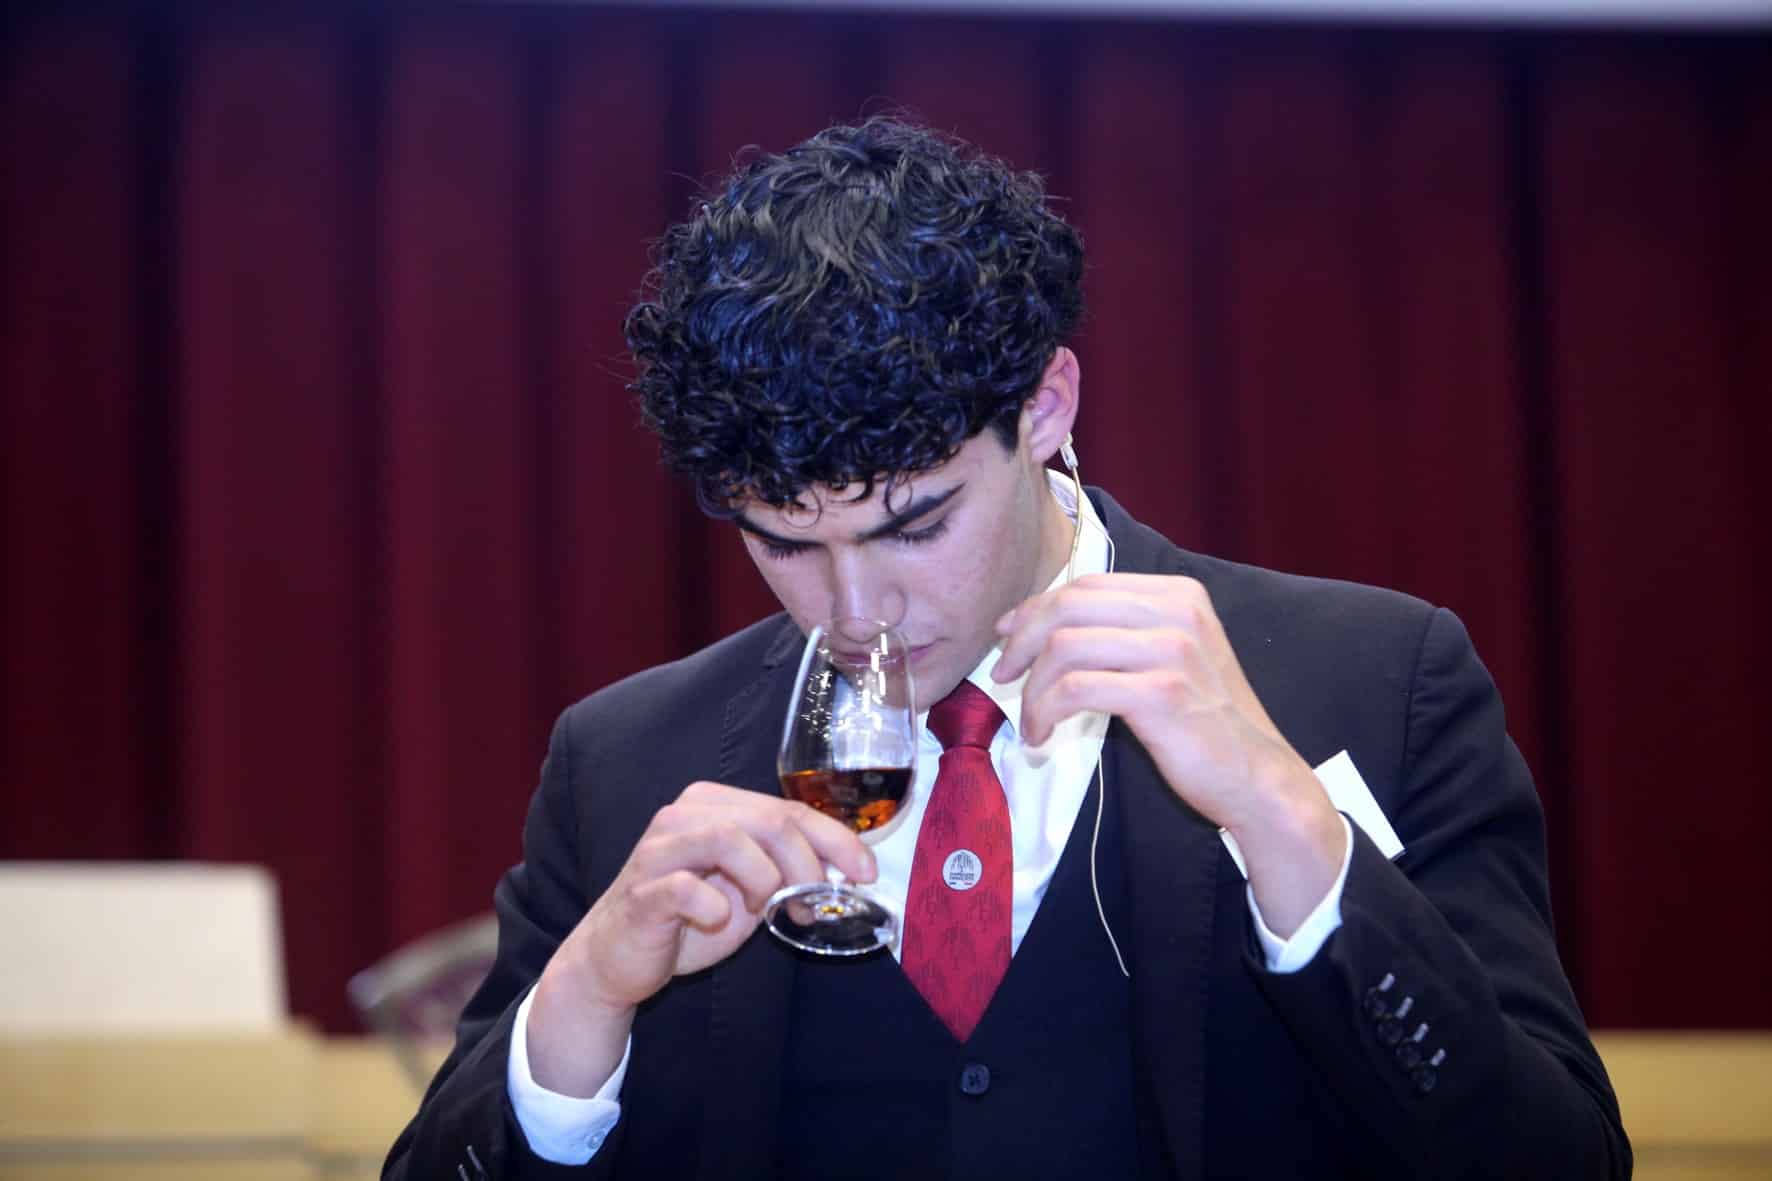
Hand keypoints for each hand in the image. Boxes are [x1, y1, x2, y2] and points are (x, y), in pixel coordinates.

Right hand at [527, 781, 873, 1095]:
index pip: (788, 809)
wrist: (617, 959)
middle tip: (814, 905)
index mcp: (715, 805)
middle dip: (807, 865)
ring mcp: (660, 849)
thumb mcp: (747, 891)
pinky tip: (719, 921)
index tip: (864, 873)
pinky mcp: (642, 890)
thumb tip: (841, 872)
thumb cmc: (686, 920)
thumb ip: (786, 871)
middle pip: (769, 820)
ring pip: (730, 839)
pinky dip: (715, 908)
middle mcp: (685, 815)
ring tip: (766, 910)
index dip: (835, 840)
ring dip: (765, 881)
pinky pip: (687, 889)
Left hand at [992, 573, 1343, 930]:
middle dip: (1023, 641)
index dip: (1035, 609)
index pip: (1085, 586)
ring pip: (1065, 646)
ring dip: (1033, 687)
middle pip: (1069, 606)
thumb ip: (1120, 633)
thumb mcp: (1169, 658)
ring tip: (1031, 720)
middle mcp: (1178, 611)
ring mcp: (1172, 649)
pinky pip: (1075, 689)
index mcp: (1178, 594)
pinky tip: (1043, 735)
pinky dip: (1045, 712)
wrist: (1257, 777)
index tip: (1008, 638)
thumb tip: (1036, 624)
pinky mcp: (1161, 692)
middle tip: (1003, 675)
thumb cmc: (1204, 723)